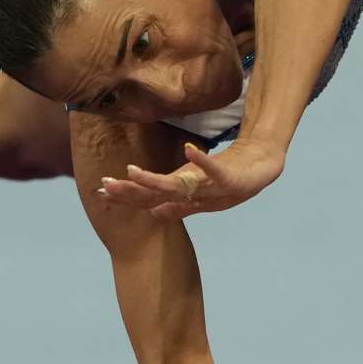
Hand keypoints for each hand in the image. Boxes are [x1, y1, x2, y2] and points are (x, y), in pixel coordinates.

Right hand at [97, 138, 285, 218]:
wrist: (262, 169)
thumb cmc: (230, 180)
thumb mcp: (200, 192)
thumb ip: (176, 204)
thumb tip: (152, 214)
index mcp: (183, 196)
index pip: (149, 199)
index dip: (125, 197)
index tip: (100, 191)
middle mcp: (193, 196)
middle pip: (157, 194)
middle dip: (131, 191)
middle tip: (106, 186)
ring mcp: (211, 189)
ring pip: (178, 187)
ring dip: (154, 181)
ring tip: (131, 172)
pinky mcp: (230, 179)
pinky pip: (214, 170)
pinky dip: (201, 160)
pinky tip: (188, 150)